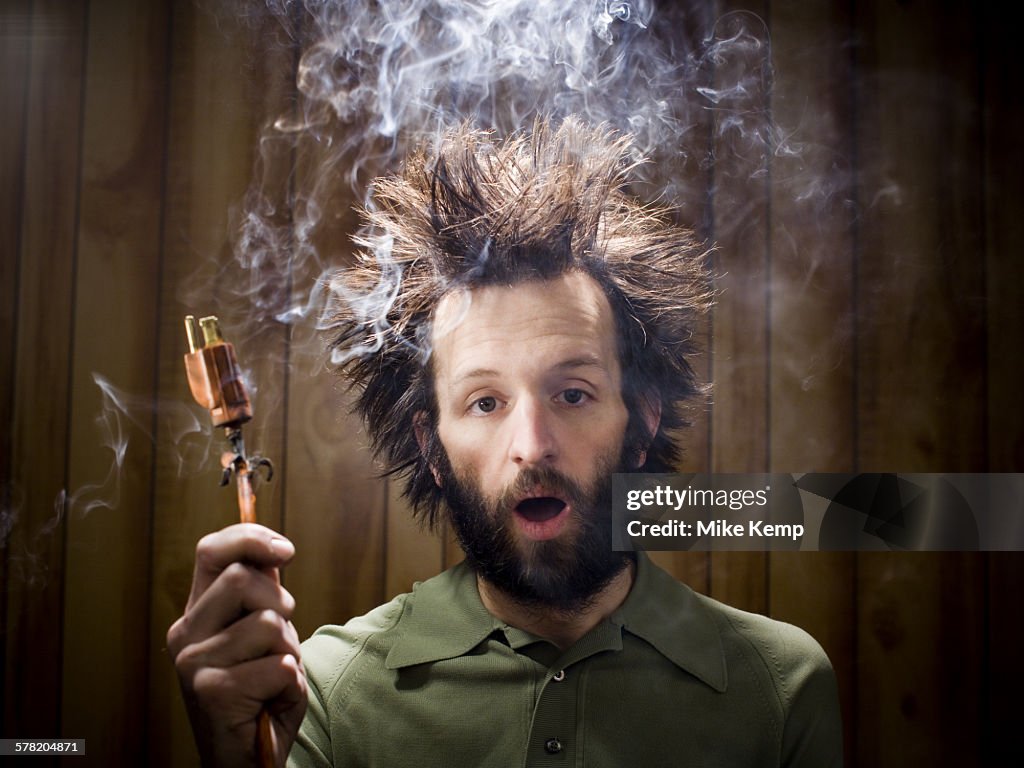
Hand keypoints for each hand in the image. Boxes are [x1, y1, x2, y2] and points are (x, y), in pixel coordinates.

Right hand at [167, 524, 306, 766]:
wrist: (250, 758)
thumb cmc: (261, 692)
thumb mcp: (265, 635)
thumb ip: (263, 594)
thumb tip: (275, 550)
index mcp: (196, 613)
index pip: (211, 551)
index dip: (250, 538)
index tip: (285, 551)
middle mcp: (184, 634)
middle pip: (243, 579)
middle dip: (280, 604)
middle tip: (279, 641)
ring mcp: (193, 663)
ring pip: (268, 623)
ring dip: (288, 651)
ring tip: (273, 677)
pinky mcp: (212, 691)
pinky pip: (280, 665)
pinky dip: (291, 684)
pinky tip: (272, 701)